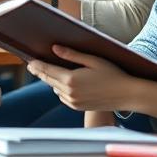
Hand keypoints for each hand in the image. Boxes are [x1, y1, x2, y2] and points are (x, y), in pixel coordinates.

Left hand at [27, 45, 142, 111]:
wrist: (127, 95)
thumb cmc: (113, 75)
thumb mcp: (93, 60)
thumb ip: (72, 55)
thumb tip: (54, 48)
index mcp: (71, 80)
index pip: (47, 71)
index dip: (36, 65)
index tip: (29, 61)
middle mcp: (69, 93)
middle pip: (48, 80)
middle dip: (41, 72)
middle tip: (32, 65)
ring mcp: (73, 102)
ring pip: (55, 89)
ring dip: (53, 81)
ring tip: (52, 71)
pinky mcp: (77, 107)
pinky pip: (63, 96)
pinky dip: (61, 89)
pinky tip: (67, 82)